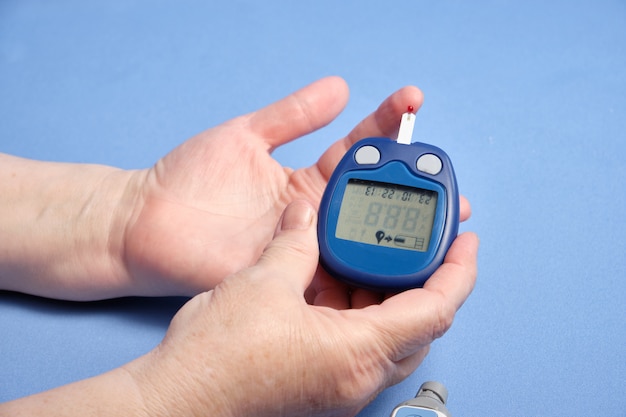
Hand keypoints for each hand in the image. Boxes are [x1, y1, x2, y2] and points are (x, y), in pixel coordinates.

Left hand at [122, 76, 470, 295]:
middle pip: (373, 206)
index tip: (415, 103)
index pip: (357, 153)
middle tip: (452, 191)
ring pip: (360, 245)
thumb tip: (339, 87)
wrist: (145, 223)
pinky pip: (329, 278)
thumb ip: (292, 115)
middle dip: (414, 197)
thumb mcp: (245, 135)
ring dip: (400, 240)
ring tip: (440, 231)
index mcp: (305, 181)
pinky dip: (362, 276)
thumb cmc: (187, 179)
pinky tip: (394, 274)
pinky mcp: (284, 277)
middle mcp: (311, 217)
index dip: (388, 128)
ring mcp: (301, 249)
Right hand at [127, 201, 478, 416]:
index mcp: (358, 352)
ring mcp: (340, 386)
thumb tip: (306, 214)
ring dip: (390, 297)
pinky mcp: (321, 385)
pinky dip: (361, 312)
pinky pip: (360, 345)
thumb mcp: (263, 282)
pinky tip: (339, 284)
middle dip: (426, 282)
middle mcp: (358, 377)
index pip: (435, 309)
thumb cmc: (218, 356)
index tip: (465, 241)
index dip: (457, 271)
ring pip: (390, 337)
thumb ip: (297, 242)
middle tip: (422, 245)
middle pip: (419, 326)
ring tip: (377, 258)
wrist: (179, 400)